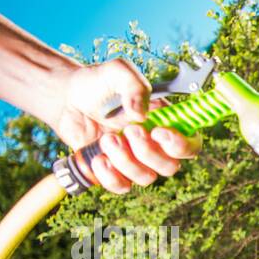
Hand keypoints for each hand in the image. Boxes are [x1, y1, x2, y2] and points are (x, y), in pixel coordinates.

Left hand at [49, 59, 200, 193]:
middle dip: (148, 152)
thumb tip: (141, 115)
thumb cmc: (97, 84)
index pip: (191, 144)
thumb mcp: (117, 71)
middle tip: (128, 130)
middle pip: (170, 167)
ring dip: (125, 160)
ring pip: (146, 178)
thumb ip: (134, 85)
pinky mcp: (115, 172)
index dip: (182, 145)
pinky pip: (122, 187)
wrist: (66, 98)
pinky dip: (110, 176)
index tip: (159, 132)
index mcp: (165, 123)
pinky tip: (98, 157)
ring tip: (106, 139)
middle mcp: (155, 146)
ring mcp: (136, 161)